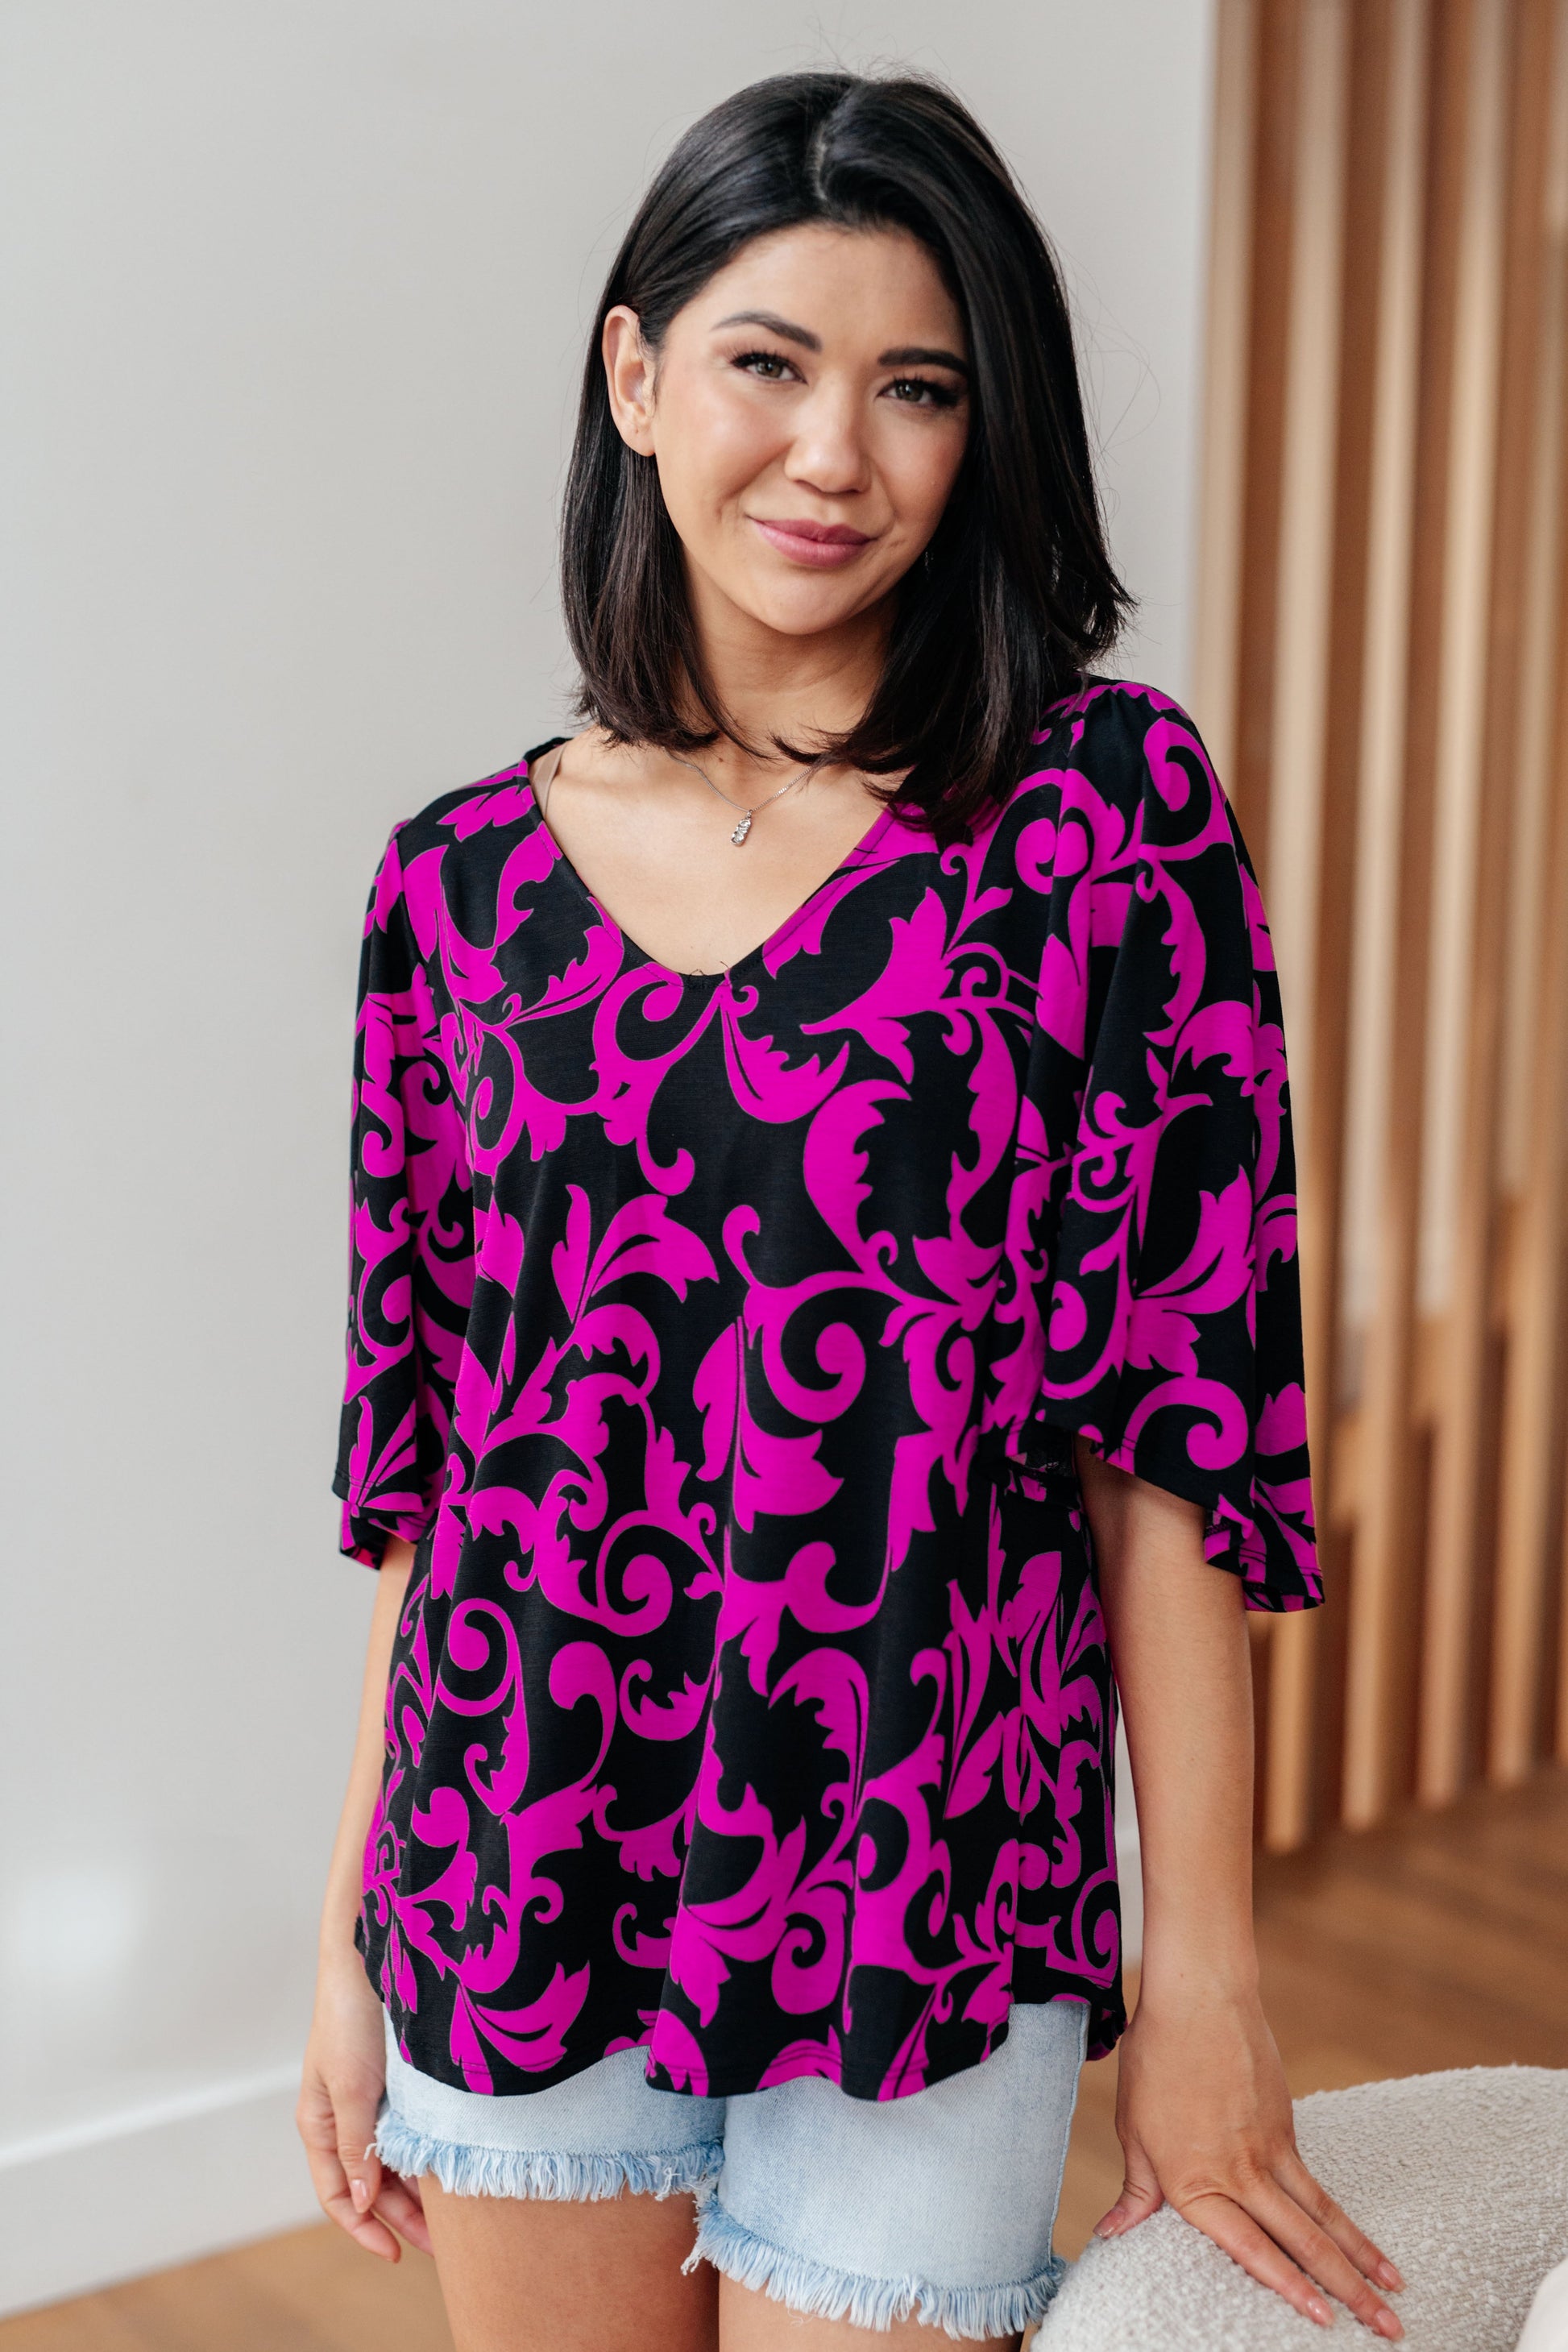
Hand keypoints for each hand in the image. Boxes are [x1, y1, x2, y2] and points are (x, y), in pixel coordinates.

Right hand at [296, 1946, 430, 2260]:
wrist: (371, 1954)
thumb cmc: (351, 2019)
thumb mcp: (353, 2090)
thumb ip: (356, 2148)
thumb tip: (364, 2204)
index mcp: (319, 2124)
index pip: (338, 2196)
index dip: (365, 2229)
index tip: (396, 2254)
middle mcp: (343, 2118)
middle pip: (371, 2184)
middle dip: (403, 2216)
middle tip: (444, 2244)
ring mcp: (371, 2099)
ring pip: (393, 2161)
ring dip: (419, 2189)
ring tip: (455, 2215)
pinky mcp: (397, 2081)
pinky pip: (410, 2131)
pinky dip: (426, 2154)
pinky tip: (450, 2168)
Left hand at [1095, 1978, 1405, 2336]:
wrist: (1200, 1997)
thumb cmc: (1156, 2060)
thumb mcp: (1135, 2129)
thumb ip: (1137, 2192)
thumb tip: (1112, 2236)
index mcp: (1195, 2181)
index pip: (1249, 2248)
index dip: (1288, 2287)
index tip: (1324, 2320)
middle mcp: (1240, 2173)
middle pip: (1303, 2241)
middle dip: (1347, 2290)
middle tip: (1389, 2327)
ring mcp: (1270, 2149)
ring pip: (1323, 2216)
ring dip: (1362, 2259)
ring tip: (1396, 2294)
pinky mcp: (1286, 2127)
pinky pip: (1317, 2184)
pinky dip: (1344, 2218)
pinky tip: (1363, 2244)